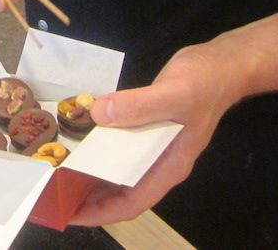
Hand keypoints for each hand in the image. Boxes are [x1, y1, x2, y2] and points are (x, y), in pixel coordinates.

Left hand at [69, 39, 246, 227]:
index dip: (101, 213)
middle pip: (121, 190)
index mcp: (169, 165)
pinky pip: (120, 144)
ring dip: (92, 171)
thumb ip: (138, 105)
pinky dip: (100, 145)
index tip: (70, 214)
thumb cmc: (205, 82)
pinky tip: (82, 137)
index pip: (132, 202)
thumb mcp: (174, 93)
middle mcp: (160, 161)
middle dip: (89, 195)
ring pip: (119, 167)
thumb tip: (98, 115)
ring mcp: (154, 144)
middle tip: (54, 190)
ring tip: (60, 169)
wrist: (223, 63)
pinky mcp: (148, 125)